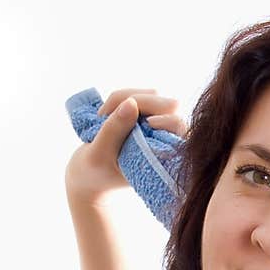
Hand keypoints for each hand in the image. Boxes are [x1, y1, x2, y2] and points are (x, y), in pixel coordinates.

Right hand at [65, 87, 187, 209]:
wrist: (91, 174)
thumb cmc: (96, 171)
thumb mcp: (100, 153)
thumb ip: (115, 129)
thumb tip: (132, 103)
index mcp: (164, 157)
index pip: (178, 126)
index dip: (167, 119)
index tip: (149, 123)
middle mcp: (165, 140)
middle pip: (166, 105)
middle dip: (137, 102)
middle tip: (107, 115)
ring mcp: (157, 126)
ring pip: (151, 95)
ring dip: (124, 98)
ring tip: (103, 117)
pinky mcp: (145, 115)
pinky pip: (137, 94)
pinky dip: (120, 98)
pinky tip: (106, 114)